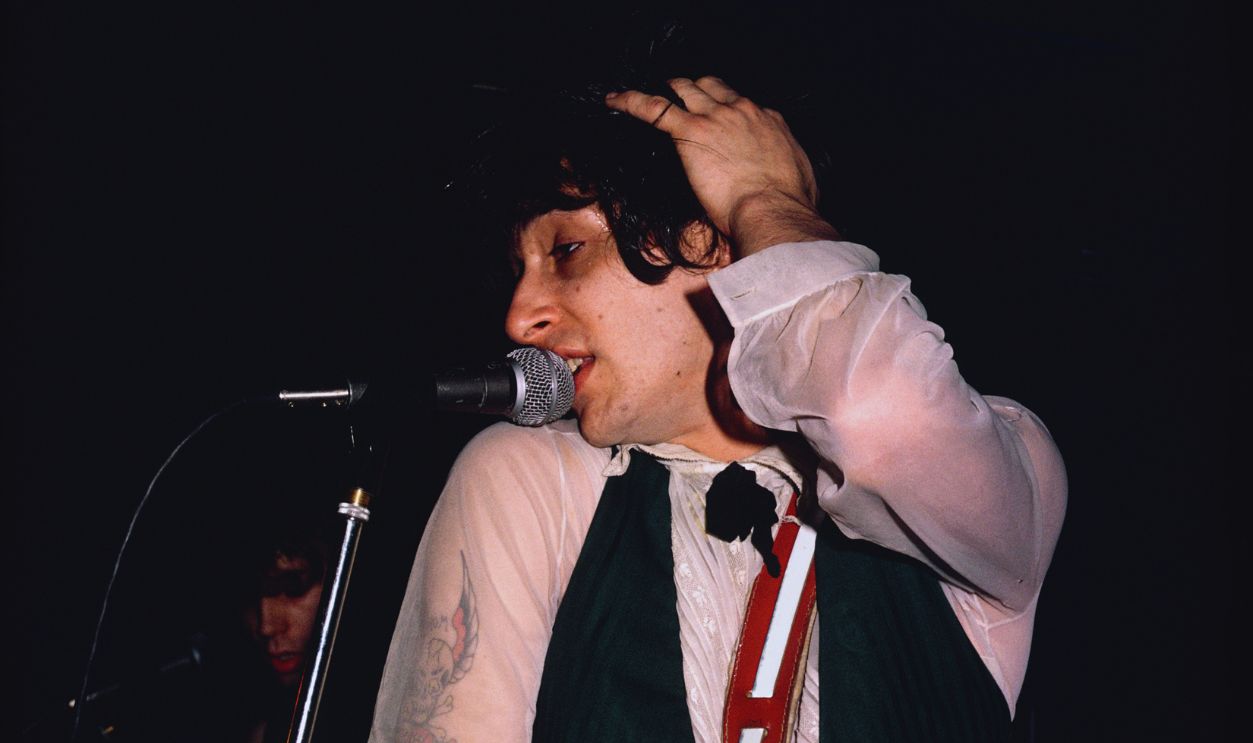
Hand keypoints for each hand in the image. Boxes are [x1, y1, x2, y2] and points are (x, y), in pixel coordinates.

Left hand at [605, 76, 838, 256]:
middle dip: (697, 89)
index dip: (728, 110)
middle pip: (713, 86)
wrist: (775, 212)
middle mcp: (742, 111)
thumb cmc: (789, 206)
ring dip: (668, 89)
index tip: (720, 120)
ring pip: (685, 87)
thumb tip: (783, 183)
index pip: (742, 105)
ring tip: (651, 94)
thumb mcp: (798, 181)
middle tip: (683, 98)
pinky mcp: (690, 131)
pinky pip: (653, 108)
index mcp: (768, 121)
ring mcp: (715, 118)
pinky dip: (630, 102)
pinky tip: (613, 101)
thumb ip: (785, 173)